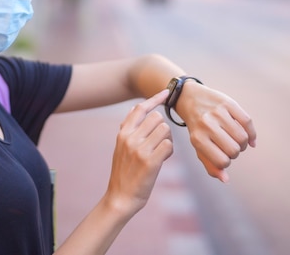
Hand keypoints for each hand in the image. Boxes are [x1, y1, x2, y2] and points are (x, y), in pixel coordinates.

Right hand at [105, 89, 173, 215]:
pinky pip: (169, 146)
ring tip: (160, 152)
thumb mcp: (120, 147)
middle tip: (159, 142)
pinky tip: (162, 160)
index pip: (140, 108)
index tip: (166, 91)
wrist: (120, 197)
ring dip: (167, 140)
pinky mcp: (150, 161)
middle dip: (163, 129)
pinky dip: (169, 152)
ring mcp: (139, 149)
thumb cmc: (123, 172)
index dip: (155, 98)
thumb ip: (127, 129)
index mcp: (122, 133)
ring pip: (165, 130)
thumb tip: (133, 109)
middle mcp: (130, 138)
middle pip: (157, 118)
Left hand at [177, 81, 256, 181]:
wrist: (190, 98)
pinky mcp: (228, 103)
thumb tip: (226, 180)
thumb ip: (210, 164)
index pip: (222, 161)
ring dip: (244, 143)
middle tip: (231, 146)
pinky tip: (248, 136)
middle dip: (236, 152)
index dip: (226, 162)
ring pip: (242, 137)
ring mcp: (218, 113)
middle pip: (234, 150)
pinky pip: (247, 122)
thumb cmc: (197, 127)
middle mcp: (207, 125)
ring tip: (237, 140)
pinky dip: (251, 132)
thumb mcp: (198, 146)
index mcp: (198, 138)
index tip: (223, 156)